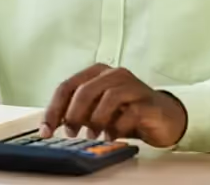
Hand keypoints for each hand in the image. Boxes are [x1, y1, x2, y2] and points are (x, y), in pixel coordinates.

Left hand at [40, 64, 186, 147]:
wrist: (162, 116)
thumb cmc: (126, 112)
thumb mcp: (97, 111)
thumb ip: (78, 112)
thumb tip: (53, 125)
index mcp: (97, 73)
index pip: (67, 86)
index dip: (54, 110)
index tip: (46, 130)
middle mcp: (114, 74)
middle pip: (85, 90)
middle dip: (73, 115)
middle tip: (71, 133)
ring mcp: (132, 86)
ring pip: (107, 98)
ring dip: (96, 120)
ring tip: (94, 134)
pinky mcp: (147, 102)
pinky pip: (129, 113)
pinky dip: (117, 127)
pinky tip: (113, 136)